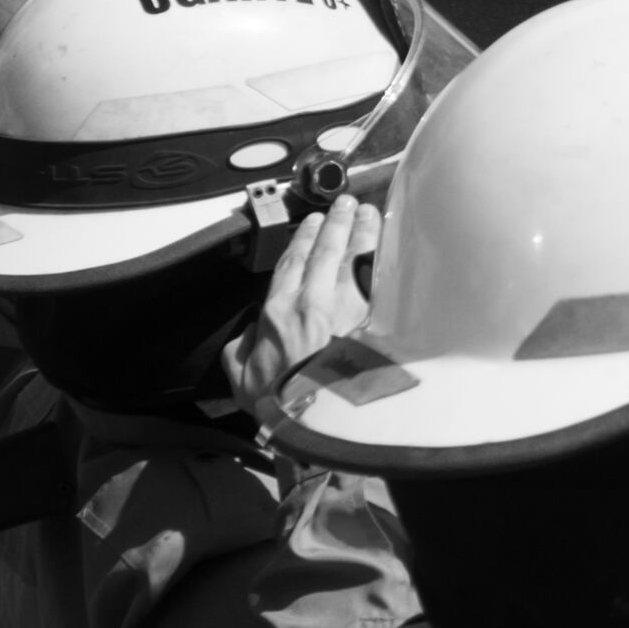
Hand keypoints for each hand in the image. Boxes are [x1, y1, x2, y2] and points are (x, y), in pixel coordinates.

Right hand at [229, 200, 377, 419]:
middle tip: (346, 203)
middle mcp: (315, 303)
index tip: (313, 221)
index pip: (292, 263)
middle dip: (337, 223)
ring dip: (363, 231)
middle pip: (327, 252)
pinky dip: (383, 259)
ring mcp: (349, 310)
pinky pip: (380, 281)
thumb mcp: (242, 381)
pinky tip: (390, 245)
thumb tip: (248, 334)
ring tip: (369, 212)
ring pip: (356, 259)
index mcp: (279, 313)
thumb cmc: (283, 406)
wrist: (322, 424)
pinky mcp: (376, 322)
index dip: (303, 239)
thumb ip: (239, 352)